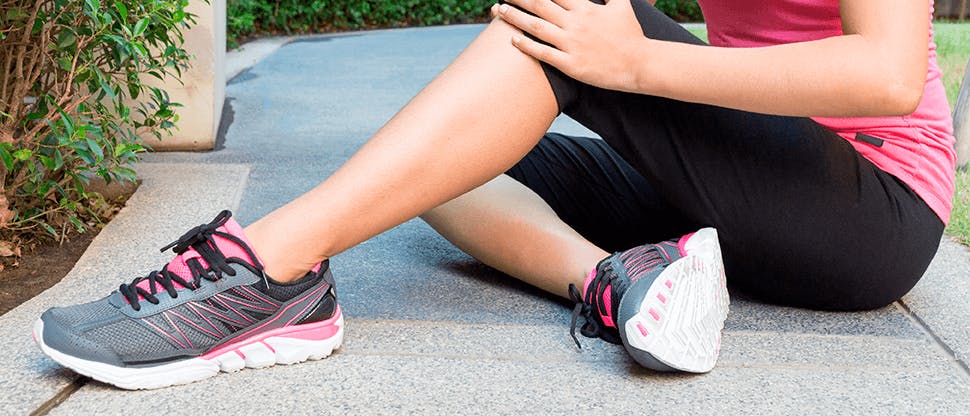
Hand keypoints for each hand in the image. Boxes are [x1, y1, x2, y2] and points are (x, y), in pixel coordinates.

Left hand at [497, 0, 648, 91]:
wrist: (640, 63)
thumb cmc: (631, 34)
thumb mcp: (621, 5)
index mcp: (586, 8)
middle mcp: (576, 23)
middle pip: (540, 5)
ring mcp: (572, 44)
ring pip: (536, 27)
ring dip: (515, 17)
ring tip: (499, 10)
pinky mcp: (571, 64)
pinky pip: (543, 53)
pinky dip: (526, 45)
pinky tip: (512, 40)